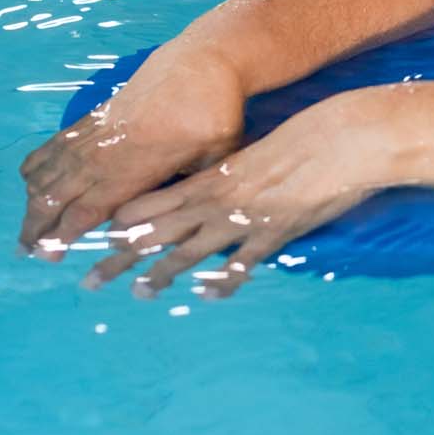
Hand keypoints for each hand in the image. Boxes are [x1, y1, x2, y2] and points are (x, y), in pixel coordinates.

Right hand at [18, 44, 244, 260]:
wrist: (202, 62)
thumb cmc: (214, 113)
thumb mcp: (215, 157)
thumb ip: (193, 189)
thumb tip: (184, 218)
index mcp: (133, 169)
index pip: (87, 210)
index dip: (64, 235)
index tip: (49, 256)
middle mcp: (105, 153)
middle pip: (56, 196)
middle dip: (38, 227)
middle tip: (27, 252)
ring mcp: (94, 134)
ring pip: (48, 173)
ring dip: (32, 202)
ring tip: (26, 230)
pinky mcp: (92, 118)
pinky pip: (52, 146)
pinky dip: (36, 167)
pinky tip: (31, 185)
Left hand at [82, 99, 382, 299]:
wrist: (342, 140)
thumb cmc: (305, 138)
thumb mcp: (258, 152)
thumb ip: (236, 173)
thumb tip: (222, 186)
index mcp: (212, 177)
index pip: (153, 203)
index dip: (124, 222)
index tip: (102, 238)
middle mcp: (217, 200)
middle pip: (156, 233)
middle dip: (121, 257)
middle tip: (91, 280)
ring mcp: (242, 219)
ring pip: (189, 252)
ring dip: (160, 275)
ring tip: (138, 293)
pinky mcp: (272, 234)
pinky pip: (240, 263)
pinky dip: (223, 282)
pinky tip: (208, 297)